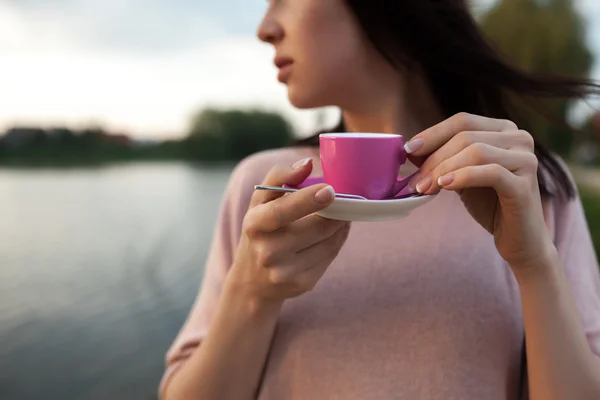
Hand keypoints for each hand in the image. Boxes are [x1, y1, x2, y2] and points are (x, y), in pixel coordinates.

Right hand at [229, 158, 350, 304]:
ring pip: (329, 241)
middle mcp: (267, 252)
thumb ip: (280, 176)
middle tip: (346, 199)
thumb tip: (307, 163)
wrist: (252, 281)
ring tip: (341, 214)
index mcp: (254, 225)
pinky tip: (333, 233)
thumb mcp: (260, 202)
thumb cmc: (261, 230)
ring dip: (341, 225)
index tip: (330, 190)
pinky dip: (337, 240)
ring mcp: (285, 272)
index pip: (281, 211)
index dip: (306, 200)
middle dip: (337, 211)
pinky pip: (331, 256)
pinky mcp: (303, 284)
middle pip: (316, 227)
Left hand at [405, 112, 553, 269]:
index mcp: (504, 130)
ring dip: (443, 169)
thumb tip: (410, 149)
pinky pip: (491, 173)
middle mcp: (519, 139)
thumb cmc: (489, 204)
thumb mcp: (460, 175)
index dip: (433, 133)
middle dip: (434, 158)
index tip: (408, 150)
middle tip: (414, 180)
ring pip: (476, 152)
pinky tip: (445, 186)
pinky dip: (463, 177)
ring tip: (424, 188)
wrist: (519, 239)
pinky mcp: (525, 185)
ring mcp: (526, 160)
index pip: (462, 121)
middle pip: (466, 136)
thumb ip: (442, 158)